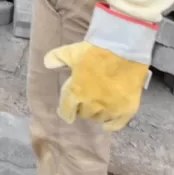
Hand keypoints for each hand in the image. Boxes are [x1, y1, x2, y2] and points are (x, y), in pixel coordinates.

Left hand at [42, 3, 155, 130]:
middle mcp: (92, 104)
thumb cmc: (95, 51)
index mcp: (76, 92)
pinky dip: (110, 124)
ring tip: (97, 106)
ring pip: (99, 118)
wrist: (125, 50)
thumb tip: (46, 63)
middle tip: (85, 100)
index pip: (66, 110)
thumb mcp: (72, 51)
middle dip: (82, 107)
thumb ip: (57, 57)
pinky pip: (116, 124)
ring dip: (96, 113)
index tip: (66, 111)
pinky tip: (107, 123)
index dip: (65, 111)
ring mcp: (110, 108)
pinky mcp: (126, 110)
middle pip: (84, 113)